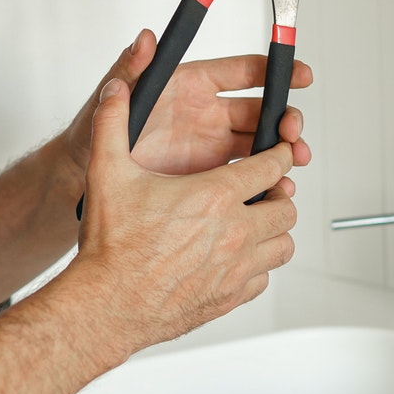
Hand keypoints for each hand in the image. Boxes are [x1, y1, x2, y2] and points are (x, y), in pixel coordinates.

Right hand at [62, 75, 297, 353]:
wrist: (107, 305)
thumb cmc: (111, 246)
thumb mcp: (107, 173)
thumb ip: (112, 124)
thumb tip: (116, 88)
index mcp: (214, 196)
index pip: (270, 166)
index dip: (279, 154)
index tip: (279, 151)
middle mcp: (234, 232)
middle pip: (285, 206)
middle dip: (279, 194)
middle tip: (263, 190)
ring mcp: (236, 268)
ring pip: (283, 244)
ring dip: (273, 231)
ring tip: (256, 223)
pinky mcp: (230, 297)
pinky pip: (265, 278)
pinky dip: (258, 265)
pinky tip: (237, 258)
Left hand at [64, 30, 313, 176]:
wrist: (83, 176)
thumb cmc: (95, 130)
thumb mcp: (114, 96)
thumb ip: (132, 67)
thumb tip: (145, 37)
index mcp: (190, 84)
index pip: (242, 71)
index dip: (274, 70)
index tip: (298, 74)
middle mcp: (206, 112)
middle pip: (260, 108)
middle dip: (284, 116)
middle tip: (292, 130)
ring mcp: (210, 143)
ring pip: (260, 141)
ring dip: (282, 148)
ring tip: (294, 159)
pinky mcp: (209, 173)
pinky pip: (246, 172)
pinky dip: (266, 178)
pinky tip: (277, 186)